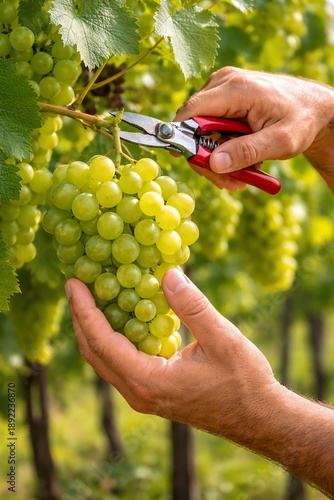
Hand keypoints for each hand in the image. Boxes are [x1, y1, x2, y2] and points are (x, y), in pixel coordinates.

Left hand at [66, 268, 279, 439]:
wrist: (259, 418)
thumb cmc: (243, 382)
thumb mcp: (221, 338)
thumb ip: (192, 306)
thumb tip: (167, 273)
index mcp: (148, 381)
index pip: (102, 343)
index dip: (84, 311)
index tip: (72, 284)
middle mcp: (138, 393)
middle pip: (95, 353)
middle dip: (82, 318)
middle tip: (76, 286)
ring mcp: (144, 395)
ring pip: (105, 361)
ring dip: (95, 329)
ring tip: (91, 298)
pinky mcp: (152, 392)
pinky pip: (121, 364)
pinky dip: (113, 339)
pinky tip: (121, 317)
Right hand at [175, 66, 333, 189]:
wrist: (315, 107)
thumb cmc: (302, 121)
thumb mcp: (281, 142)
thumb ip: (247, 152)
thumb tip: (214, 164)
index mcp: (237, 88)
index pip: (191, 112)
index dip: (183, 139)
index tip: (192, 164)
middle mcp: (224, 82)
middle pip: (193, 124)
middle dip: (206, 158)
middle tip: (228, 182)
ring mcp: (223, 87)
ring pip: (200, 129)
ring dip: (216, 157)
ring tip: (242, 174)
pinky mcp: (224, 96)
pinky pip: (210, 126)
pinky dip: (221, 147)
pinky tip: (240, 159)